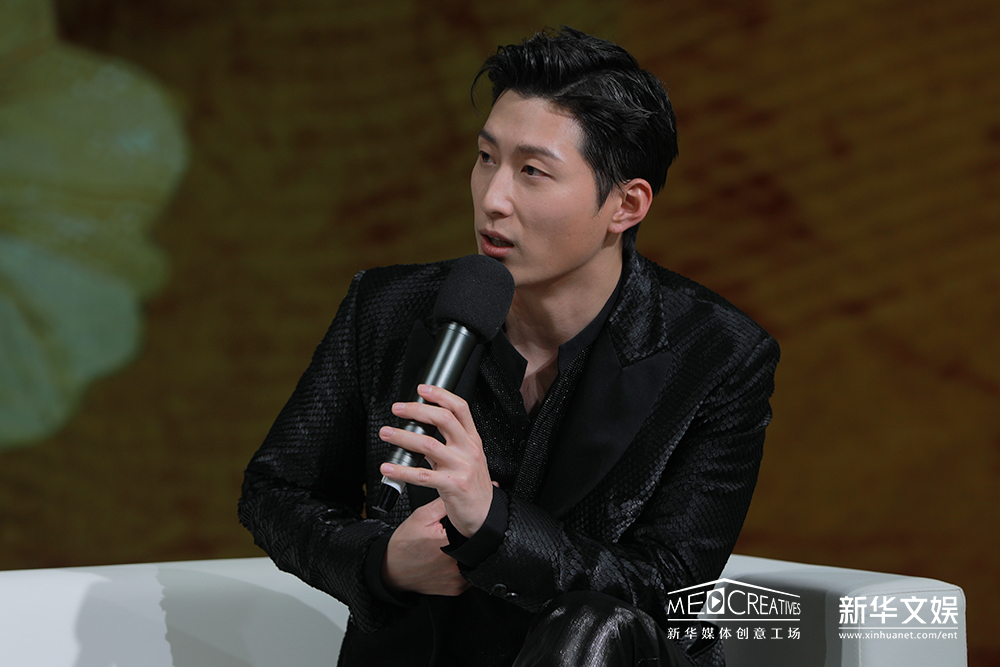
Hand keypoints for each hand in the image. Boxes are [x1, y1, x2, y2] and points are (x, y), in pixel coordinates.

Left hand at [379, 384, 493, 537]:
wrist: (484, 514)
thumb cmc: (472, 486)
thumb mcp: (466, 458)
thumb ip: (447, 443)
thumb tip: (419, 429)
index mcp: (472, 439)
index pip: (460, 408)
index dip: (440, 394)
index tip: (422, 389)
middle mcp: (468, 449)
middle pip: (444, 419)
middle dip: (417, 410)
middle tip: (398, 409)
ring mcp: (461, 466)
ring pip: (429, 444)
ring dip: (402, 437)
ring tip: (386, 433)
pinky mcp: (452, 485)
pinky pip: (422, 475)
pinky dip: (401, 470)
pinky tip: (388, 467)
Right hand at [382, 497, 469, 595]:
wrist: (392, 570)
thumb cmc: (404, 545)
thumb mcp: (421, 517)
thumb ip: (442, 504)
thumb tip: (461, 495)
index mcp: (450, 542)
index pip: (473, 527)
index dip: (469, 523)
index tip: (462, 524)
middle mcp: (456, 563)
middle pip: (475, 544)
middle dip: (468, 538)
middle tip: (453, 537)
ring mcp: (457, 579)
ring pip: (474, 559)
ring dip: (467, 553)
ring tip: (450, 549)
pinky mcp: (457, 588)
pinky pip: (468, 575)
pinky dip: (462, 567)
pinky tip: (449, 561)